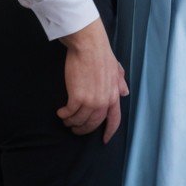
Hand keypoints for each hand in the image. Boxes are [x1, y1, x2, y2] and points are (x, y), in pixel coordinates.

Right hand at [58, 18, 128, 142]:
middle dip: (84, 129)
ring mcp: (90, 101)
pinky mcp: (77, 97)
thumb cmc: (101, 54)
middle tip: (76, 130)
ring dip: (71, 122)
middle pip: (94, 123)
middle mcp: (104, 102)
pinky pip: (69, 113)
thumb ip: (120, 82)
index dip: (109, 132)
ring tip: (65, 120)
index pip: (114, 120)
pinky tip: (60, 113)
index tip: (104, 140)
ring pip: (79, 120)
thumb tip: (125, 92)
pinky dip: (64, 115)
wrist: (89, 46)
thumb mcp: (116, 69)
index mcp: (114, 96)